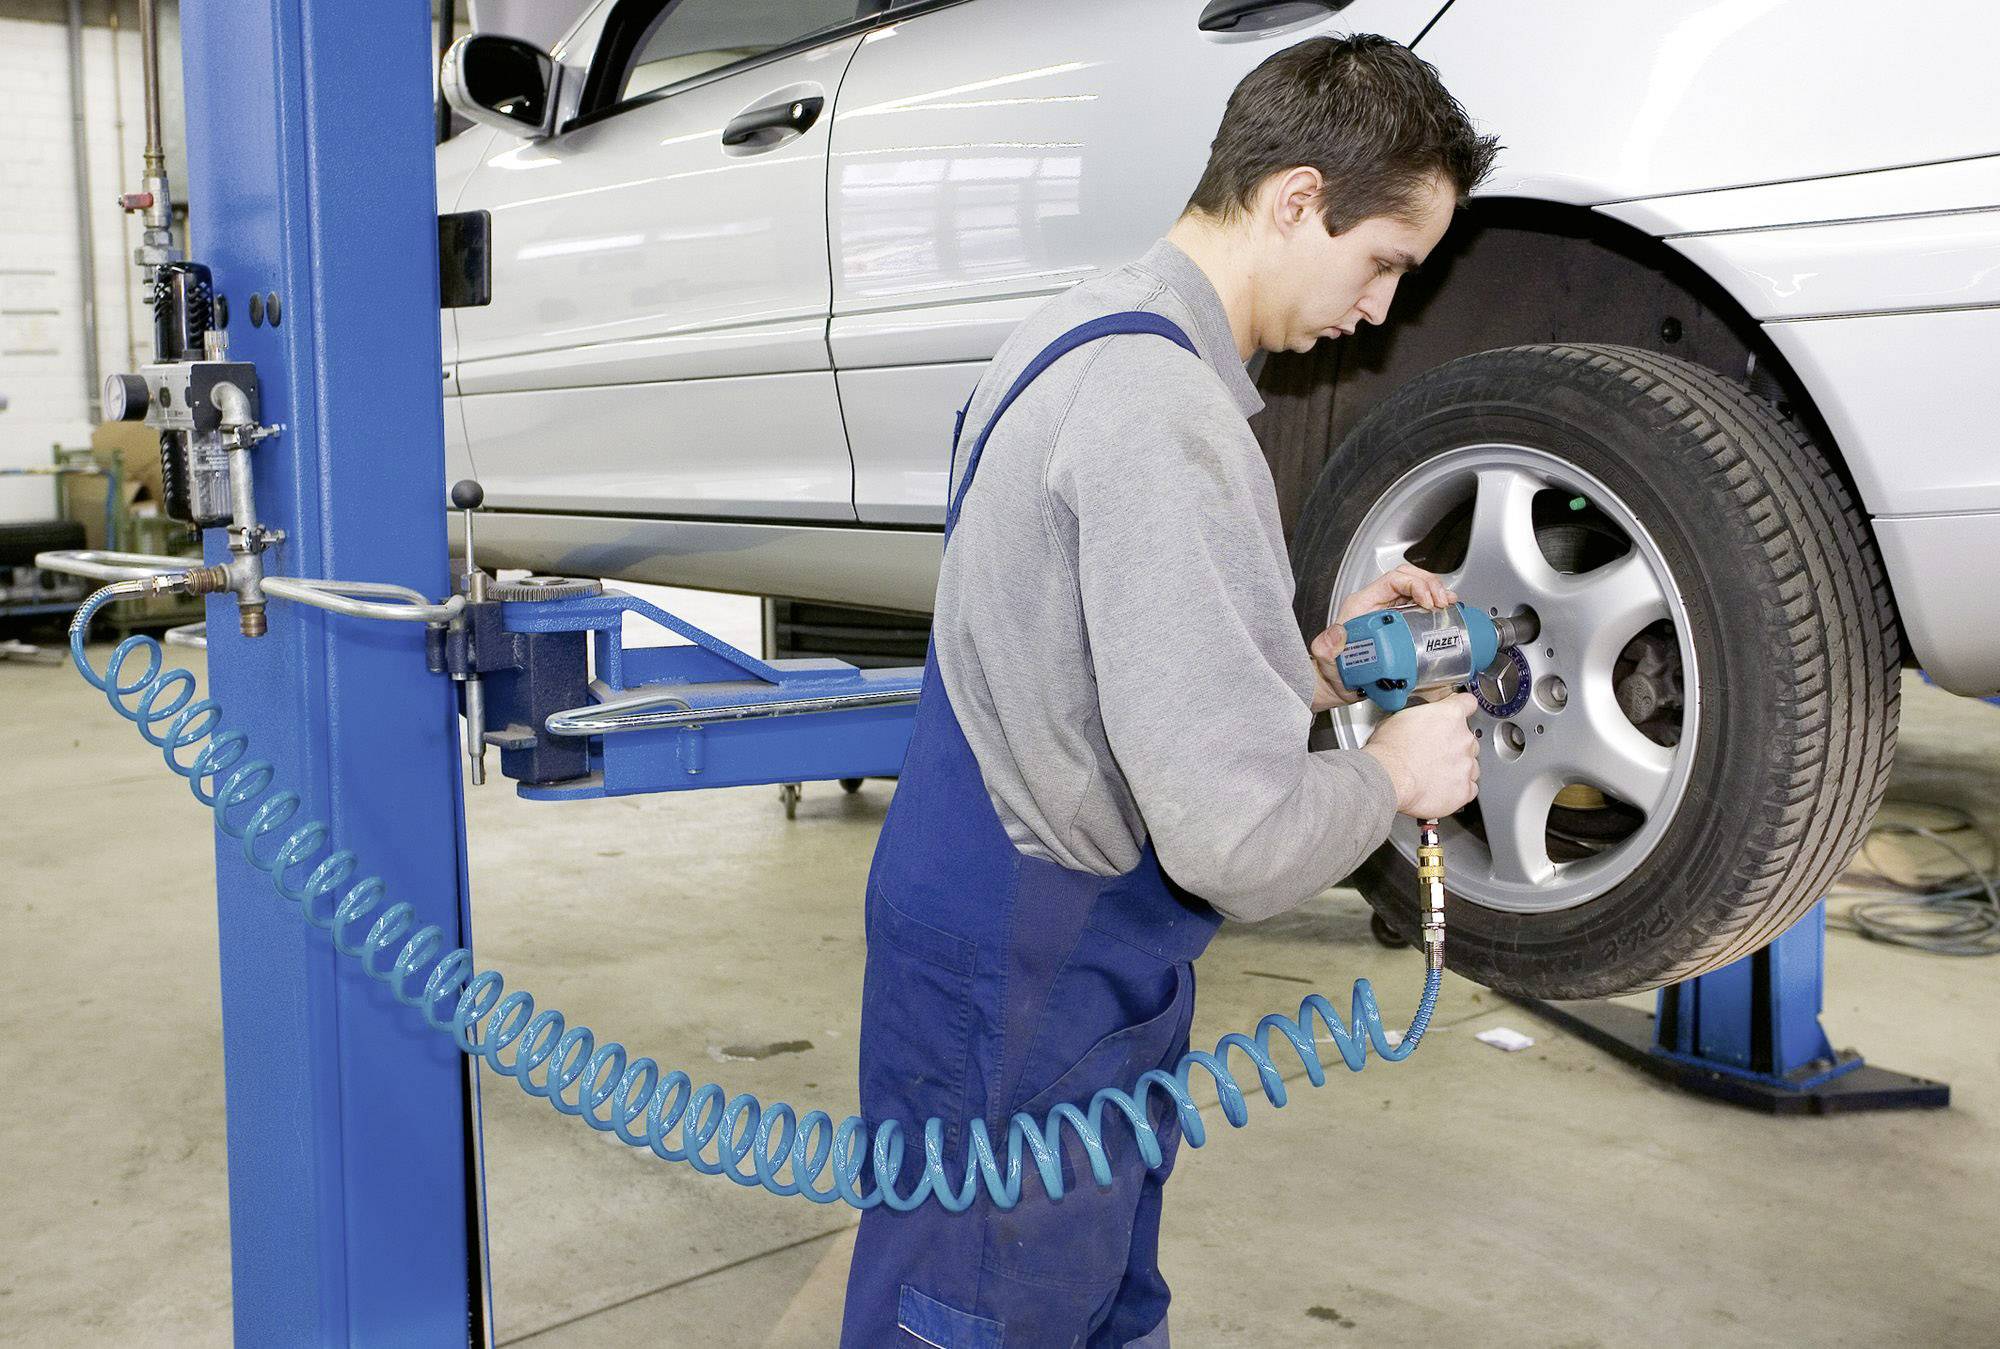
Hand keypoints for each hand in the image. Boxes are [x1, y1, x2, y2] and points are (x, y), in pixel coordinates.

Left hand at [1309, 565, 1459, 711]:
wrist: (1340, 684)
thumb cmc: (1335, 669)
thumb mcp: (1326, 659)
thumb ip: (1326, 647)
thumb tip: (1338, 633)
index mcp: (1363, 604)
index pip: (1393, 580)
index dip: (1415, 584)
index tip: (1427, 602)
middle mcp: (1379, 604)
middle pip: (1410, 578)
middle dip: (1430, 585)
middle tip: (1442, 602)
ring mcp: (1391, 614)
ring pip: (1418, 589)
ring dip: (1437, 592)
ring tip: (1448, 604)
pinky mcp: (1402, 625)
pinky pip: (1421, 607)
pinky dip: (1436, 607)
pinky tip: (1446, 613)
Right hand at [1360, 692, 1480, 818]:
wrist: (1388, 778)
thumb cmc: (1389, 750)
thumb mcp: (1400, 718)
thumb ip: (1422, 717)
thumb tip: (1418, 721)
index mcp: (1450, 715)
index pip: (1467, 703)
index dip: (1461, 708)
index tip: (1457, 714)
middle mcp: (1464, 739)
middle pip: (1467, 739)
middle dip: (1453, 745)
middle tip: (1432, 753)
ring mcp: (1467, 765)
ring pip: (1470, 765)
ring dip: (1456, 768)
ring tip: (1433, 774)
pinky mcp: (1465, 789)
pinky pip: (1469, 788)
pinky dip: (1458, 789)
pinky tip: (1440, 788)